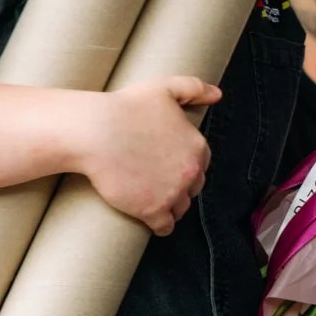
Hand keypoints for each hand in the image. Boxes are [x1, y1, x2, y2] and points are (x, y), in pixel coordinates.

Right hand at [78, 75, 217, 234]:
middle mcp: (191, 171)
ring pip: (181, 208)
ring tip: (155, 202)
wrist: (97, 132)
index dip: (186, 166)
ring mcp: (173, 193)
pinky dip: (161, 226)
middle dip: (180, 187)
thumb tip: (218, 94)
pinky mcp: (153, 210)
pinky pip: (165, 226)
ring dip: (171, 206)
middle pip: (192, 187)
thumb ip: (195, 88)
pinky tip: (153, 222)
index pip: (200, 164)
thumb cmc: (126, 107)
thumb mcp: (165, 88)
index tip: (171, 166)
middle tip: (160, 184)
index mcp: (197, 146)